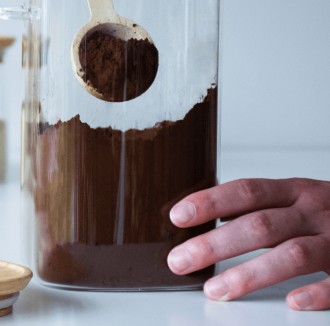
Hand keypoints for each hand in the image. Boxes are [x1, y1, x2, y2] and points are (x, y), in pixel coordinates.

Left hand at [168, 178, 329, 310]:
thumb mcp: (298, 198)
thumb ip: (260, 206)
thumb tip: (210, 215)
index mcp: (295, 191)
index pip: (246, 191)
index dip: (210, 202)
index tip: (178, 215)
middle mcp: (314, 211)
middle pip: (259, 225)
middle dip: (215, 244)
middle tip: (180, 260)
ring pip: (292, 255)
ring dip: (250, 274)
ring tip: (215, 290)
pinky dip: (316, 293)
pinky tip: (290, 303)